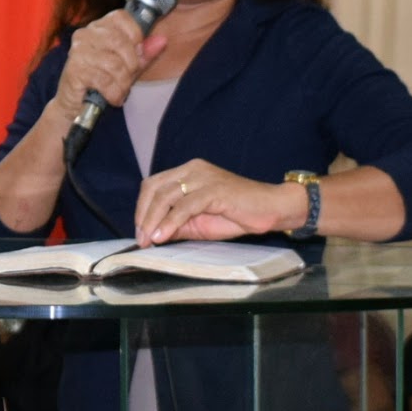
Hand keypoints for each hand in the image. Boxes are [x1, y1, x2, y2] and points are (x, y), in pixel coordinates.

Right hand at [51, 9, 167, 131]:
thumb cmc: (102, 80)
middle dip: (132, 64)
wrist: (75, 103)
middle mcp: (86, 34)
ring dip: (123, 82)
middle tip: (129, 76)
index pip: (122, 17)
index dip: (135, 35)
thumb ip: (144, 52)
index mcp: (99, 27)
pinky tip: (113, 96)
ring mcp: (78, 52)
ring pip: (114, 64)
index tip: (137, 53)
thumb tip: (162, 40)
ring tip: (120, 89)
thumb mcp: (128, 64)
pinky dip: (114, 92)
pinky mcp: (74, 70)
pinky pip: (104, 80)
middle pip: (120, 41)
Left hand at [134, 159, 301, 245]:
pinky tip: (163, 236)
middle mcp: (193, 169)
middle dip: (143, 216)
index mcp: (188, 172)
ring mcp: (204, 177)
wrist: (270, 209)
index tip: (140, 232)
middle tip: (141, 239)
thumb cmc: (237, 214)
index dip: (142, 208)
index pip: (153, 185)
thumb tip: (152, 235)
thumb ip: (177, 224)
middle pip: (155, 188)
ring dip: (152, 221)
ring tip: (149, 241)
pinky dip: (170, 222)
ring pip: (166, 196)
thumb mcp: (199, 222)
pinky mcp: (214, 190)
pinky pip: (185, 206)